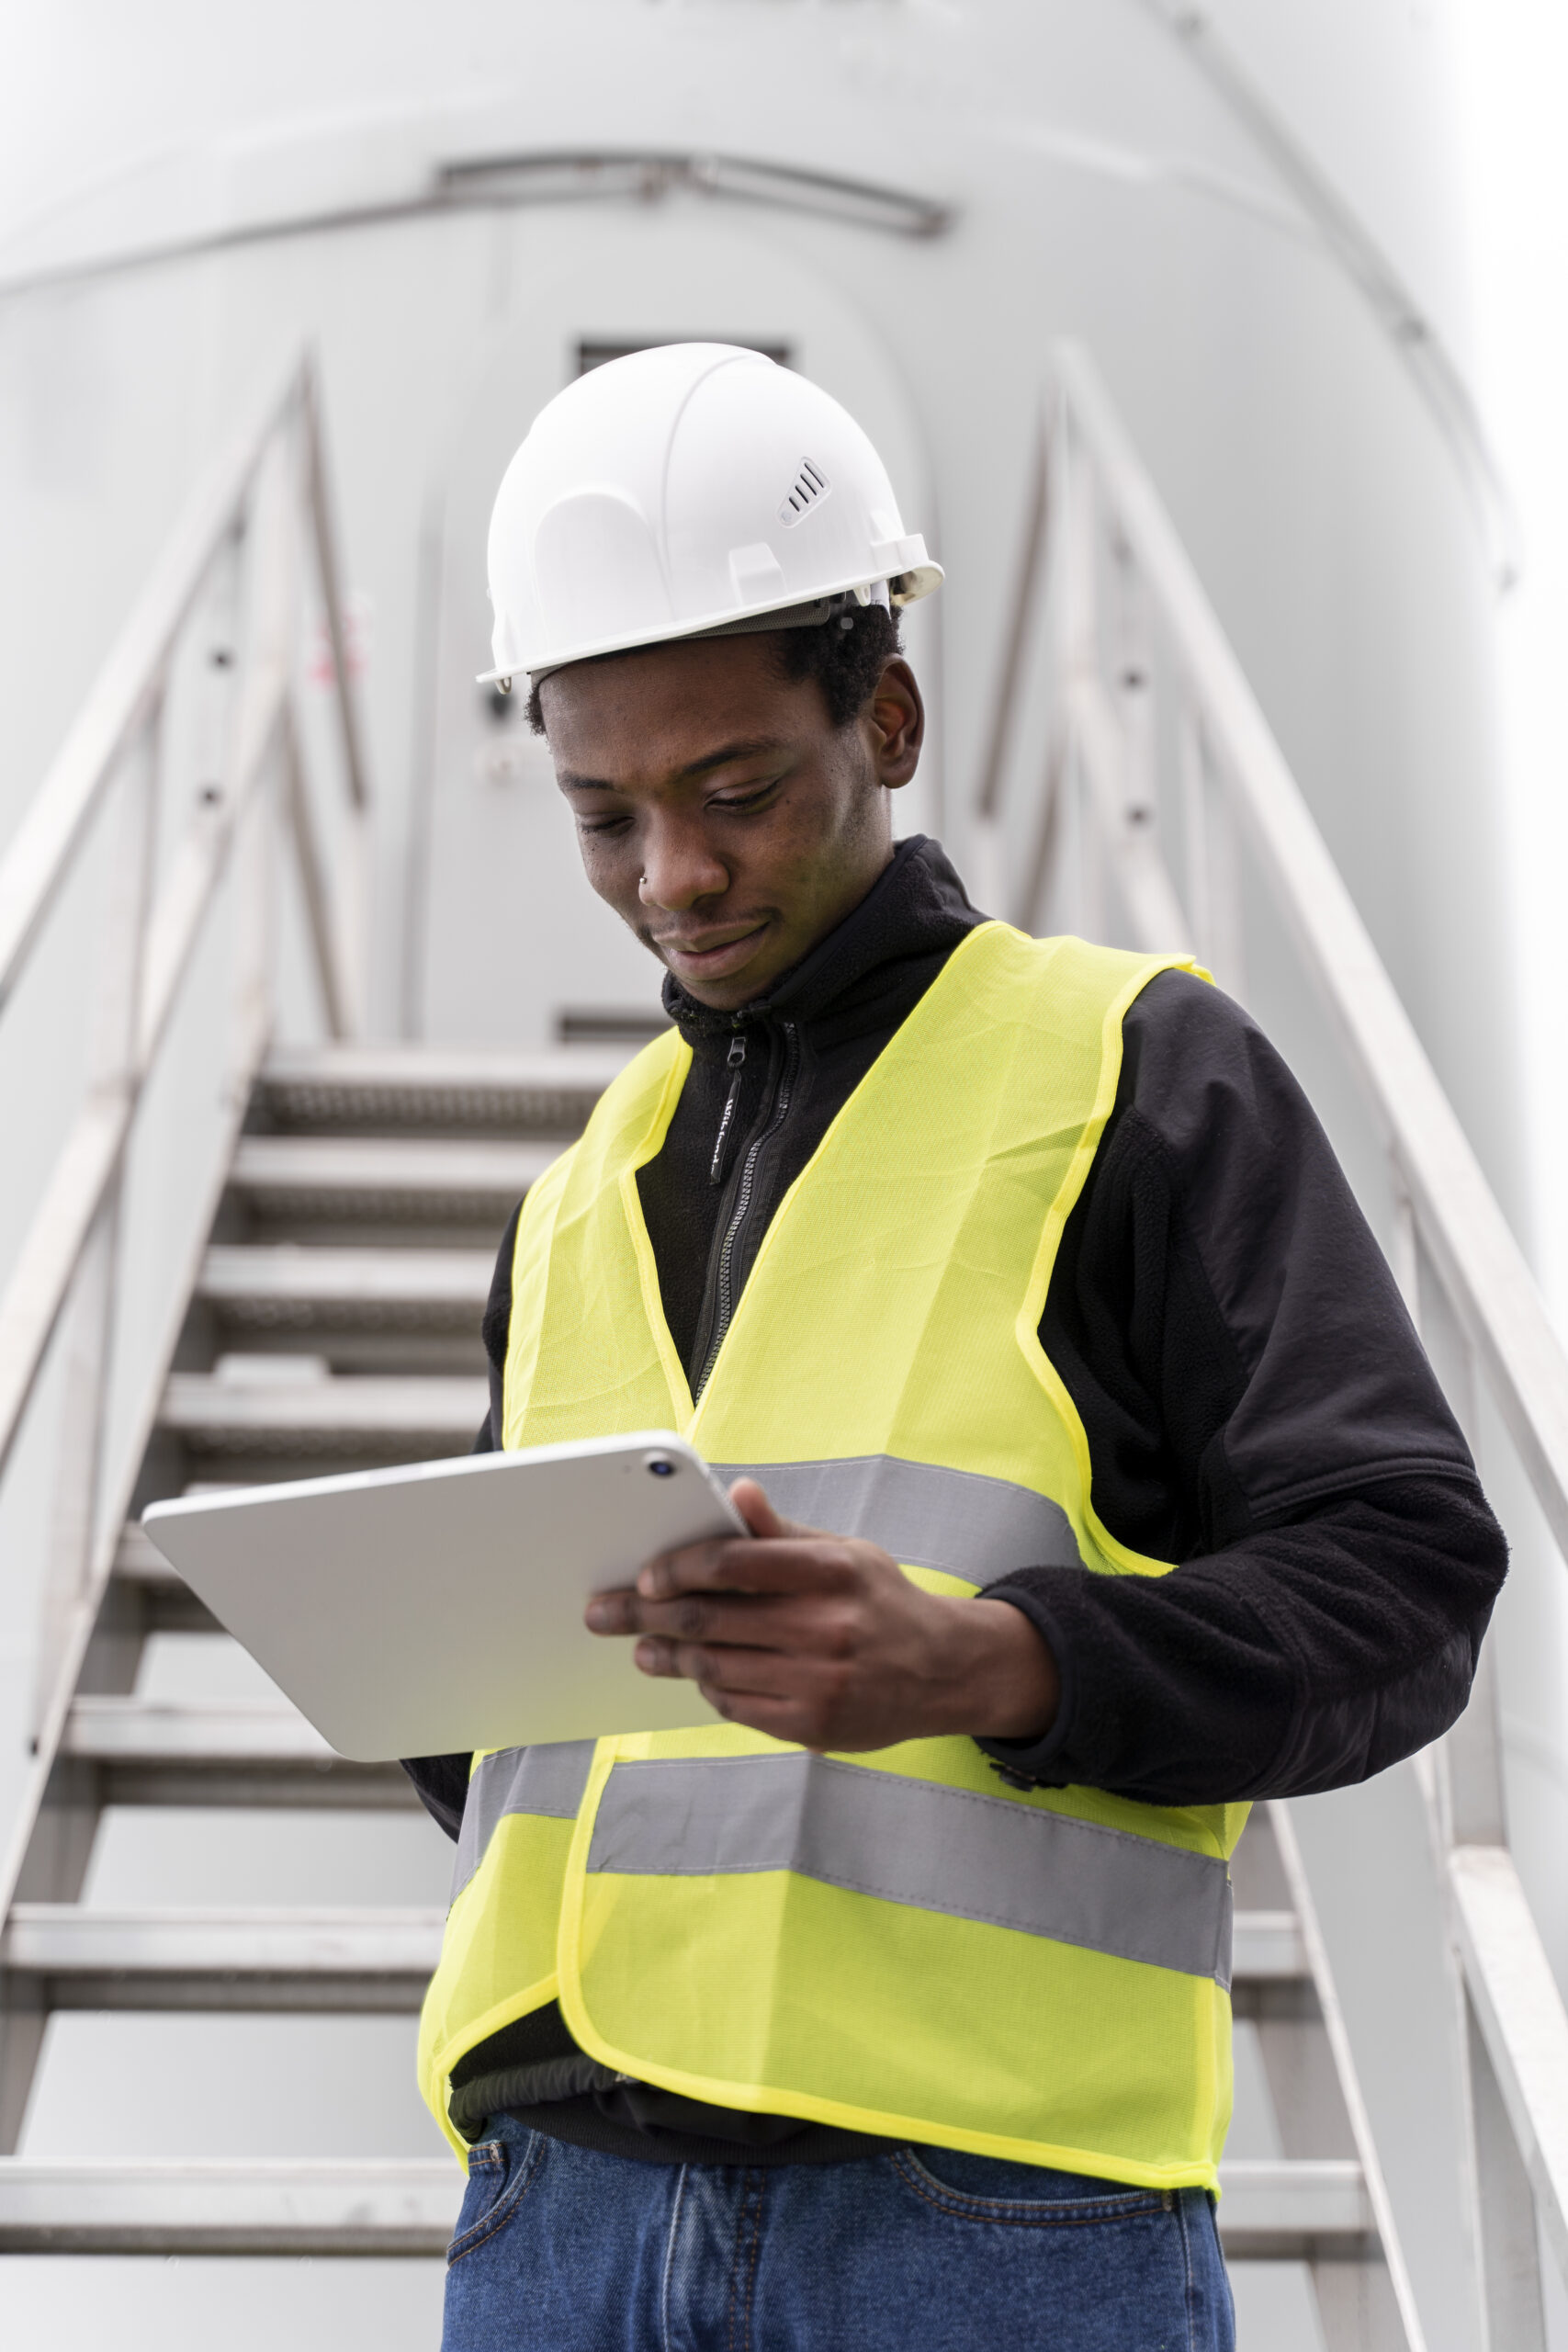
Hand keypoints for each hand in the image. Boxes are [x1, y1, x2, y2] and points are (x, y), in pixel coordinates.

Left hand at [583, 1478, 1059, 1752]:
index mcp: (829, 1571)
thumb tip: (737, 1494)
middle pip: (710, 1620)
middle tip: (605, 1613)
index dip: (679, 1567)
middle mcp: (824, 1627)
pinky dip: (708, 1687)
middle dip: (645, 1615)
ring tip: (641, 1648)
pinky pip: (737, 1705)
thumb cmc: (880, 1601)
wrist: (943, 1670)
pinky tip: (694, 1674)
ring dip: (667, 1657)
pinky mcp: (813, 1725)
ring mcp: (818, 1680)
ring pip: (715, 1667)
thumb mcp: (844, 1553)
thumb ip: (781, 1531)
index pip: (734, 1563)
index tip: (646, 1574)